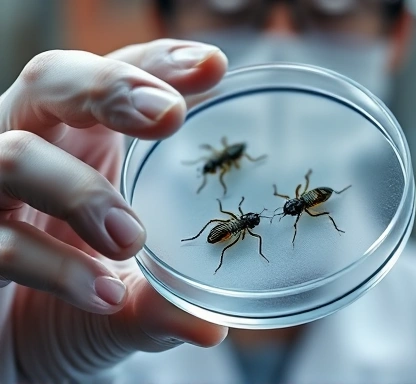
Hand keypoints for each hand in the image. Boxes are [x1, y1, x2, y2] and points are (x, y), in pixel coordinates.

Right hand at [0, 39, 228, 381]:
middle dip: (110, 88)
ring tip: (130, 240)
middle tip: (169, 115)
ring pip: (14, 154)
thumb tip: (212, 327)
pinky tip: (104, 293)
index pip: (116, 78)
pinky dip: (56, 266)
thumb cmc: (73, 313)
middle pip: (51, 80)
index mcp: (82, 146)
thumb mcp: (130, 304)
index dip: (159, 64)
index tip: (213, 66)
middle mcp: (33, 152)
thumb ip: (164, 304)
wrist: (18, 355)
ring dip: (82, 193)